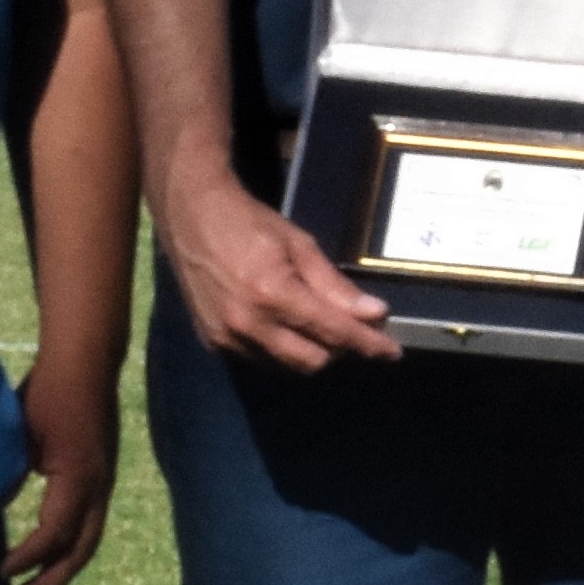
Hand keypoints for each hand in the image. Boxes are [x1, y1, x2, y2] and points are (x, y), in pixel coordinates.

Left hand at [1, 367, 118, 584]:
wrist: (85, 360)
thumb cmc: (48, 391)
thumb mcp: (19, 436)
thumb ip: (9, 477)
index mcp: (78, 479)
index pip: (54, 535)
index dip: (26, 558)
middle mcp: (98, 487)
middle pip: (79, 552)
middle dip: (47, 584)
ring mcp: (103, 482)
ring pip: (87, 542)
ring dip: (58, 570)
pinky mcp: (100, 475)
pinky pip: (87, 523)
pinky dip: (65, 546)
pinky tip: (43, 552)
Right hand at [158, 165, 396, 372]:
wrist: (191, 217)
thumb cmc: (250, 224)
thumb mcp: (300, 245)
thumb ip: (335, 286)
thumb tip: (375, 314)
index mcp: (273, 294)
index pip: (333, 332)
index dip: (367, 344)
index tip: (392, 351)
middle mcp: (248, 323)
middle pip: (312, 360)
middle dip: (338, 349)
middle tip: (351, 328)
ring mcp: (226, 336)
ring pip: (287, 367)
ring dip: (311, 352)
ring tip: (316, 325)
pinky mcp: (212, 342)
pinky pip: (261, 361)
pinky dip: (281, 351)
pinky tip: (285, 327)